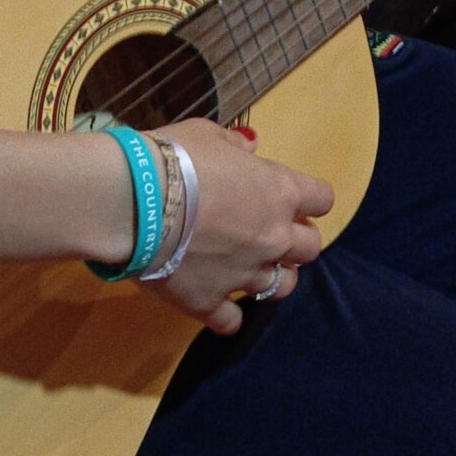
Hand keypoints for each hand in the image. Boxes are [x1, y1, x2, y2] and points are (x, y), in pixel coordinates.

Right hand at [144, 116, 332, 334]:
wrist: (133, 202)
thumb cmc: (173, 159)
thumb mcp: (205, 135)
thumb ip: (233, 146)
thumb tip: (248, 148)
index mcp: (279, 192)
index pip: (322, 199)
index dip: (309, 200)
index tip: (290, 199)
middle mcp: (273, 237)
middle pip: (310, 248)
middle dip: (295, 241)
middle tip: (269, 233)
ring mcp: (245, 275)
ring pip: (282, 288)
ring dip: (272, 277)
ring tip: (250, 269)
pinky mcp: (211, 302)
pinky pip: (231, 321)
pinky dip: (227, 314)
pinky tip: (215, 302)